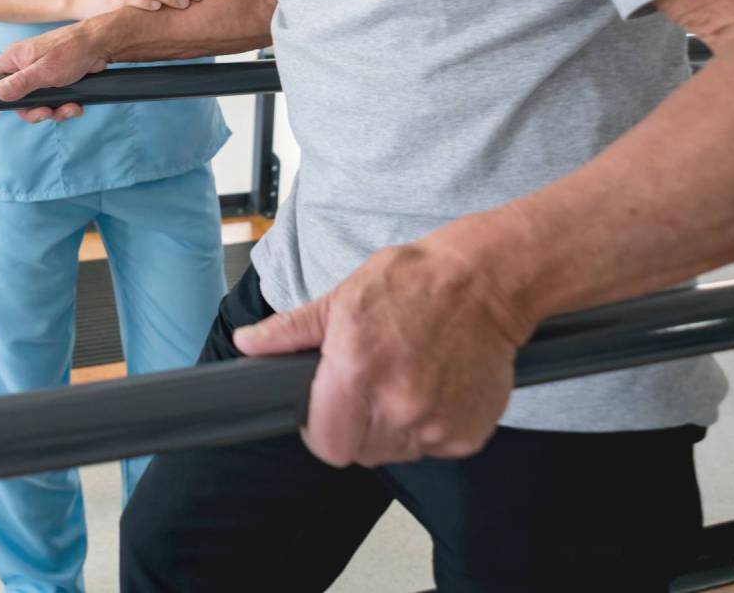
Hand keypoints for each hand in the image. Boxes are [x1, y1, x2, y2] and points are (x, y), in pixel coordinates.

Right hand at [0, 21, 113, 122]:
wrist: (101, 46)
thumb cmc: (72, 51)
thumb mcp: (44, 71)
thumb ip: (20, 84)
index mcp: (14, 59)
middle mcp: (24, 66)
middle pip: (16, 99)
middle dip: (32, 111)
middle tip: (46, 113)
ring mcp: (40, 75)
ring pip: (36, 103)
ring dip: (53, 111)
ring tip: (69, 109)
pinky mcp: (55, 81)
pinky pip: (52, 101)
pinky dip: (64, 107)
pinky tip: (75, 106)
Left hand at [232, 241, 530, 466]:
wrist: (486, 281)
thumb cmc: (414, 281)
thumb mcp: (343, 297)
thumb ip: (291, 331)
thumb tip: (247, 343)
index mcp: (356, 371)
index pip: (326, 444)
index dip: (321, 431)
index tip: (327, 411)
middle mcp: (397, 404)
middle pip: (361, 452)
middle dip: (357, 428)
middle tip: (368, 388)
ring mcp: (437, 423)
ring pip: (398, 453)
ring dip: (394, 428)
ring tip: (404, 382)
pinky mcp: (469, 432)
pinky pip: (436, 447)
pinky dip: (431, 427)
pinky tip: (434, 388)